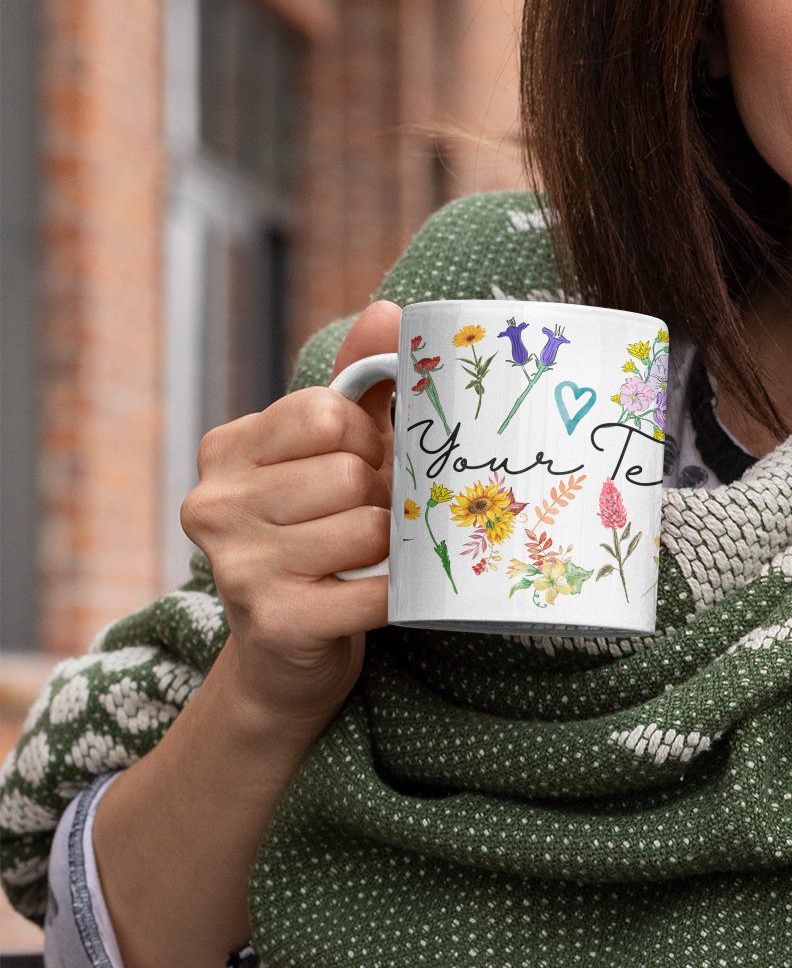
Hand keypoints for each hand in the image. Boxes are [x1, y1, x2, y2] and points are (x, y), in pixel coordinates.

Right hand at [179, 301, 401, 746]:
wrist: (287, 656)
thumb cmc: (318, 535)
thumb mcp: (331, 453)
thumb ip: (359, 382)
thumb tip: (391, 311)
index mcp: (226, 449)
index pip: (329, 413)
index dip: (367, 439)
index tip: (361, 466)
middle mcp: (216, 503)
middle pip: (350, 473)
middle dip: (383, 497)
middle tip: (372, 520)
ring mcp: (238, 566)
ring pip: (369, 528)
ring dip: (392, 546)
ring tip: (370, 558)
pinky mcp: (275, 623)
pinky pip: (375, 591)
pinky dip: (399, 593)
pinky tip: (383, 593)